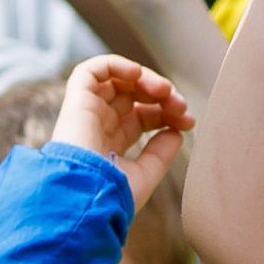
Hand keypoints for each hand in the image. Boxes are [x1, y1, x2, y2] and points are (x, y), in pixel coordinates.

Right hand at [52, 54, 190, 211]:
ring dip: (146, 79)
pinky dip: (117, 65)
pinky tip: (137, 76)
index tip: (188, 123)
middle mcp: (98, 126)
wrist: (86, 198)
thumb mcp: (146, 174)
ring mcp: (87, 113)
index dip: (167, 113)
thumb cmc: (112, 195)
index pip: (141, 117)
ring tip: (164, 90)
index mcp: (110, 145)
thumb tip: (176, 131)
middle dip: (162, 95)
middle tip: (180, 106)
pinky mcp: (76, 102)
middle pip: (133, 96)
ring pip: (117, 81)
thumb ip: (162, 151)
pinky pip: (91, 71)